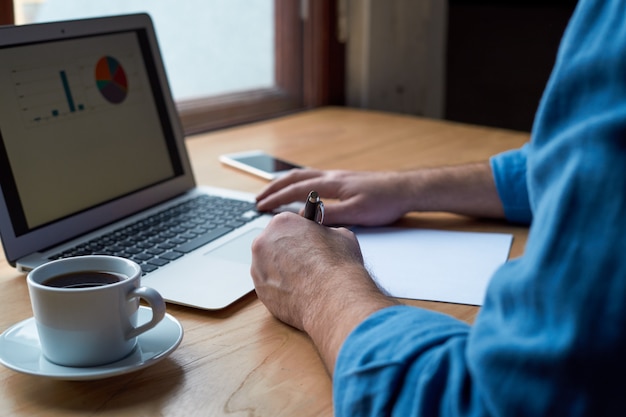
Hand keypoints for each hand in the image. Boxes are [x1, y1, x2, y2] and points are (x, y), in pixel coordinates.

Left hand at [250, 212, 395, 371]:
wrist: (336, 299)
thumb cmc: (341, 266)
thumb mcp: (342, 236)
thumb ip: (326, 233)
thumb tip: (326, 238)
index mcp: (282, 223)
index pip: (287, 224)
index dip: (300, 234)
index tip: (305, 241)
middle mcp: (264, 243)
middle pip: (274, 244)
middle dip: (289, 252)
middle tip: (308, 263)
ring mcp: (259, 270)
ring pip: (270, 266)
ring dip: (283, 271)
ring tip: (306, 281)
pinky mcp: (260, 294)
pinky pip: (270, 286)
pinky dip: (282, 289)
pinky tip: (301, 294)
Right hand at [256, 169, 411, 225]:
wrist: (405, 189)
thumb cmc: (384, 201)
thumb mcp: (357, 213)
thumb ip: (330, 215)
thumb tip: (305, 219)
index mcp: (331, 183)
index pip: (295, 189)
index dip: (276, 199)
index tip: (260, 207)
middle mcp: (331, 176)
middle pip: (294, 178)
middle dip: (273, 188)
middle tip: (258, 199)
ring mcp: (337, 177)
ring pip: (303, 176)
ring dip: (284, 184)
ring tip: (272, 192)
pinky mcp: (344, 180)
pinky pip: (313, 178)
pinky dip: (298, 182)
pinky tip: (300, 190)